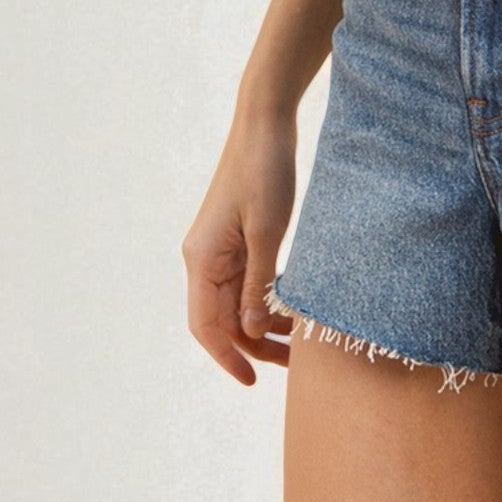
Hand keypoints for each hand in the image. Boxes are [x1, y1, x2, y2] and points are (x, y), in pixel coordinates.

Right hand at [181, 112, 297, 384]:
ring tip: (299, 344)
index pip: (205, 326)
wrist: (265, 120)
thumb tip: (252, 332)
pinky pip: (244, 281)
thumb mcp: (267, 230)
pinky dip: (264, 299)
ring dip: (262, 325)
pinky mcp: (236, 236)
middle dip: (254, 346)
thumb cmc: (266, 170)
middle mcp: (203, 258)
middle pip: (221, 319)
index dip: (228, 357)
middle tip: (294, 367)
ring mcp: (219, 247)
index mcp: (202, 259)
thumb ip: (257, 283)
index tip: (253, 380)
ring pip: (234, 302)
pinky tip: (291, 310)